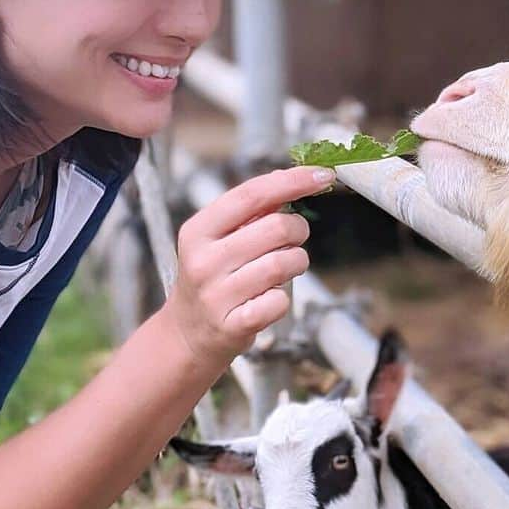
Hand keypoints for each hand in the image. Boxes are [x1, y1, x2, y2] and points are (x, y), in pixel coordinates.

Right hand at [163, 166, 334, 364]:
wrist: (186, 334)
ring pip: (284, 263)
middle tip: (293, 239)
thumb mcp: (217, 239)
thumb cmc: (213, 277)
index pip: (251, 194)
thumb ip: (251, 210)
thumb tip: (293, 178)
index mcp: (198, 230)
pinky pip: (280, 302)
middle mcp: (203, 261)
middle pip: (277, 228)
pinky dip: (283, 298)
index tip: (322, 174)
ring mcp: (216, 295)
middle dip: (298, 230)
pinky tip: (269, 298)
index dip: (291, 181)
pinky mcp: (233, 326)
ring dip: (296, 262)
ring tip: (283, 268)